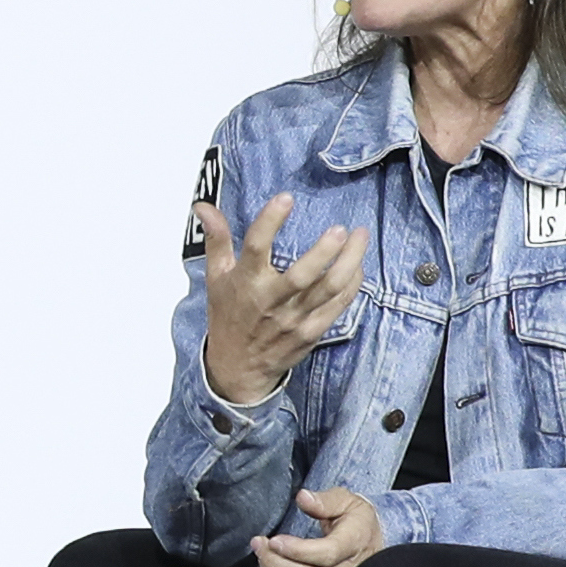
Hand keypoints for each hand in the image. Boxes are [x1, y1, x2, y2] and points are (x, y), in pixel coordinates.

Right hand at [195, 194, 368, 404]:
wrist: (237, 368)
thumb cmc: (228, 317)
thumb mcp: (216, 278)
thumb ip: (217, 240)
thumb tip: (204, 206)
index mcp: (246, 282)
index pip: (256, 247)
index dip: (270, 221)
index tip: (286, 198)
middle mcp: (272, 300)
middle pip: (302, 275)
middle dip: (323, 251)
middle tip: (340, 229)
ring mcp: (294, 318)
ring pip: (329, 289)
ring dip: (349, 262)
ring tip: (361, 236)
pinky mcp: (312, 331)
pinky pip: (338, 305)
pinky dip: (352, 283)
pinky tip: (358, 264)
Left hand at [251, 488, 384, 566]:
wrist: (368, 543)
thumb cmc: (355, 520)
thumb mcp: (346, 501)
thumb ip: (325, 500)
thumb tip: (302, 497)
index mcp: (355, 543)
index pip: (326, 554)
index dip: (297, 550)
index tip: (274, 540)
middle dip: (277, 562)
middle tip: (260, 544)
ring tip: (263, 556)